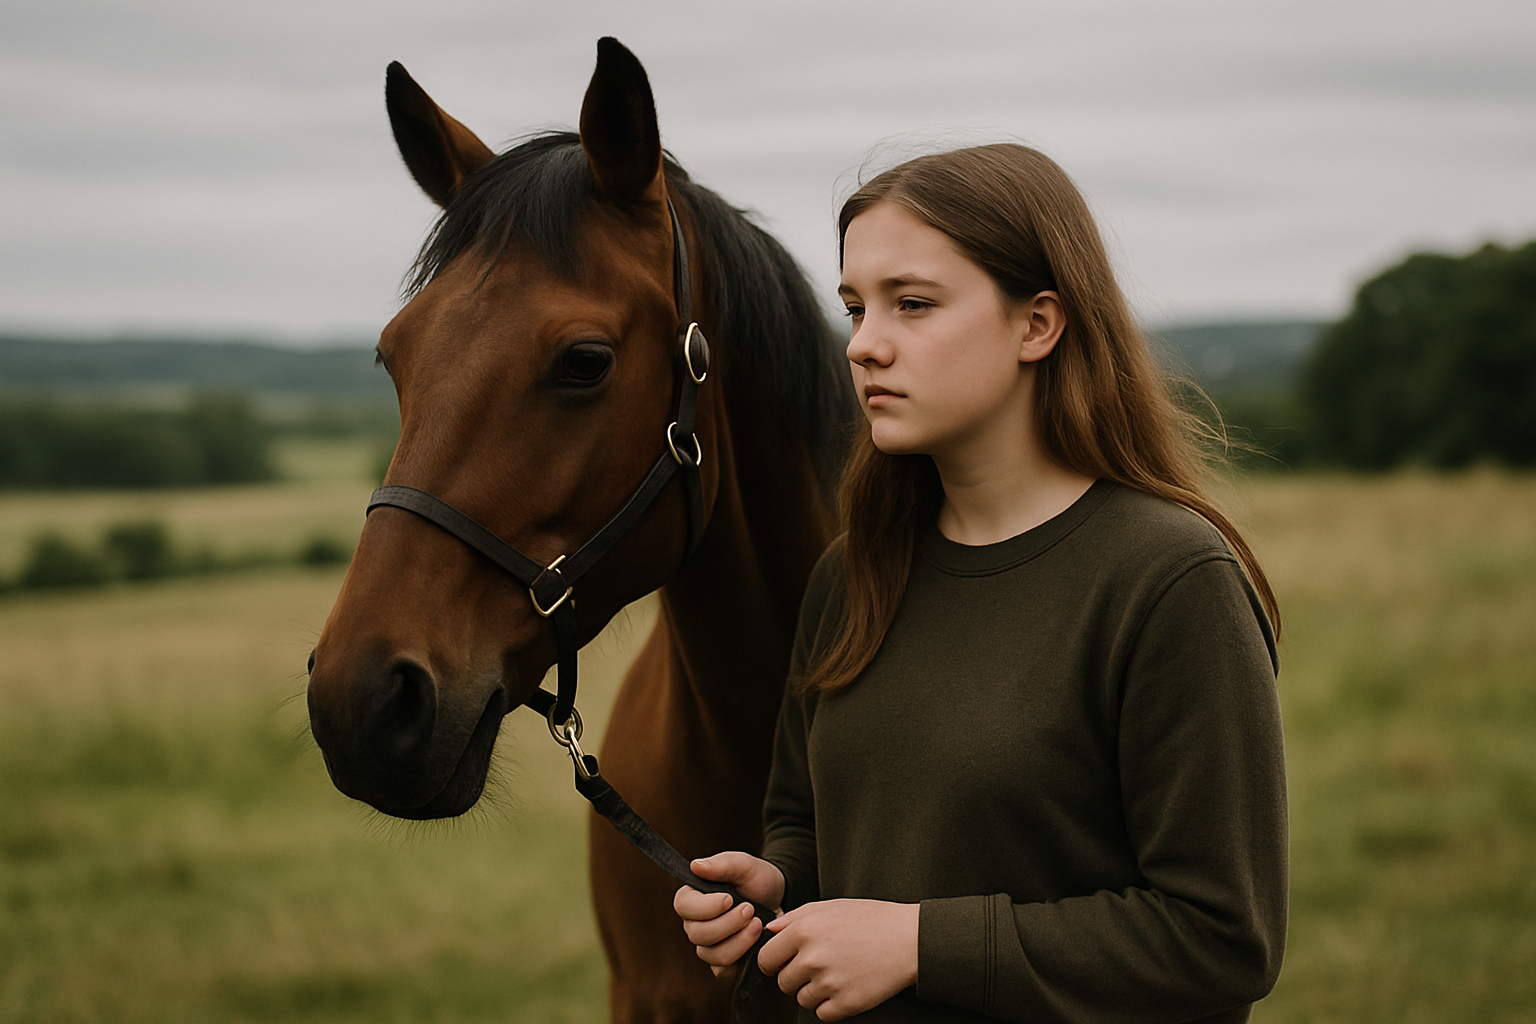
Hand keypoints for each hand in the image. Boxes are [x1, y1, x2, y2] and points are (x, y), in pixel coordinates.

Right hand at [673, 852, 785, 977]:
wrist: (780, 899)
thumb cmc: (757, 879)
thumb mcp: (744, 865)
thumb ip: (721, 864)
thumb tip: (695, 866)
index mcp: (693, 897)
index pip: (683, 906)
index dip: (705, 907)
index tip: (729, 899)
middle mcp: (695, 924)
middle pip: (697, 934)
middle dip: (728, 923)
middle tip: (751, 909)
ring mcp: (708, 946)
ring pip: (712, 954)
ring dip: (739, 940)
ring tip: (759, 924)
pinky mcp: (724, 964)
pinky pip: (724, 969)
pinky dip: (743, 955)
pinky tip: (757, 940)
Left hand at [758, 899, 917, 1021]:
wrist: (909, 939)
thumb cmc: (871, 919)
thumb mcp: (831, 907)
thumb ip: (795, 917)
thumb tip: (769, 931)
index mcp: (803, 931)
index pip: (766, 959)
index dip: (775, 962)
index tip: (785, 962)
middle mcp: (812, 958)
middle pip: (783, 982)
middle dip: (796, 977)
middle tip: (818, 966)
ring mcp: (829, 983)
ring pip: (802, 999)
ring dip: (814, 991)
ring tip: (836, 974)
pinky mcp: (846, 1003)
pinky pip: (822, 1014)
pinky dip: (830, 1005)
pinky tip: (845, 987)